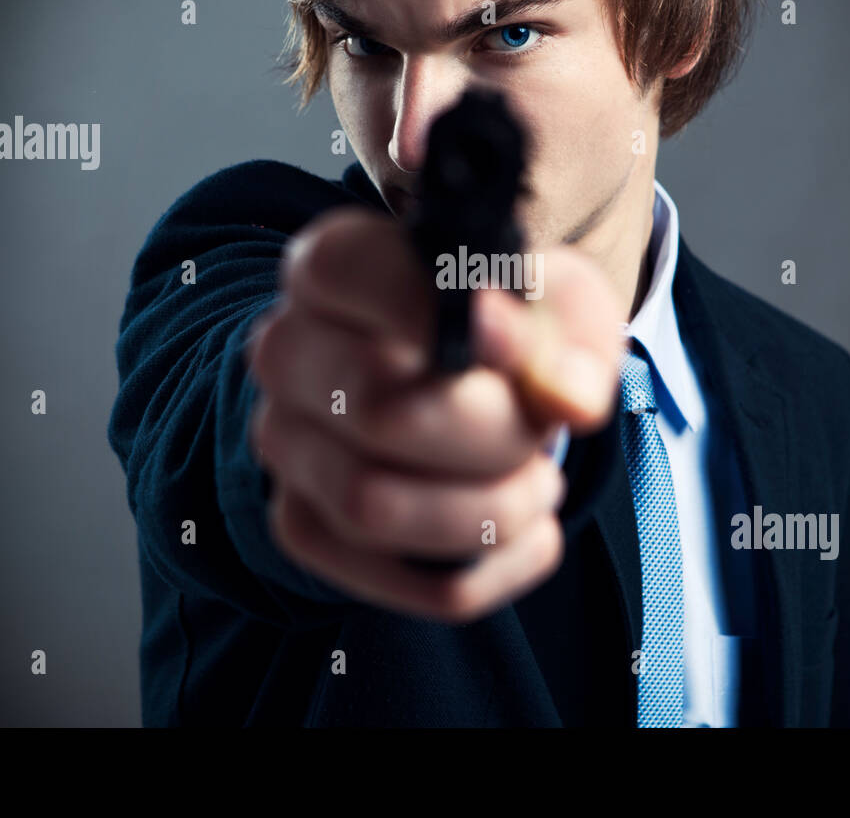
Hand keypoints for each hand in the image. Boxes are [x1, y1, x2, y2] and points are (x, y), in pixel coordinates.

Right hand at [245, 205, 623, 622]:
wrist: (483, 382)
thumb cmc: (518, 328)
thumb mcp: (560, 303)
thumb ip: (563, 334)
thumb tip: (541, 376)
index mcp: (333, 269)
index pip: (342, 274)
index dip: (429, 311)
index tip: (507, 345)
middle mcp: (287, 352)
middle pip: (375, 409)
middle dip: (491, 431)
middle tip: (537, 426)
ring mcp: (286, 444)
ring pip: (374, 506)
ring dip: (492, 509)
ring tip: (538, 480)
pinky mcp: (306, 526)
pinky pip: (398, 579)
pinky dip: (492, 568)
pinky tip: (530, 531)